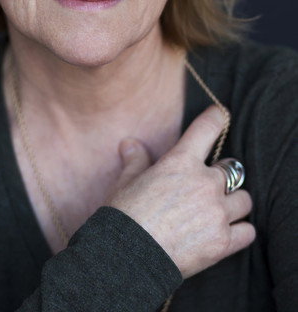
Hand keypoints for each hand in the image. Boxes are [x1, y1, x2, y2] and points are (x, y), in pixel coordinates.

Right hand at [106, 104, 255, 278]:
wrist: (127, 258)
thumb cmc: (124, 215)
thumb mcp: (126, 182)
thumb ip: (136, 160)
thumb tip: (130, 144)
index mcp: (181, 161)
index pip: (209, 127)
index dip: (217, 117)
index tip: (220, 115)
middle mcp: (205, 183)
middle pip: (231, 169)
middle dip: (220, 177)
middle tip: (204, 187)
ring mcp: (217, 212)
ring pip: (243, 199)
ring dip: (233, 203)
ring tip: (216, 211)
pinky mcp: (223, 242)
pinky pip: (247, 231)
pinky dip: (239, 230)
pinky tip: (224, 231)